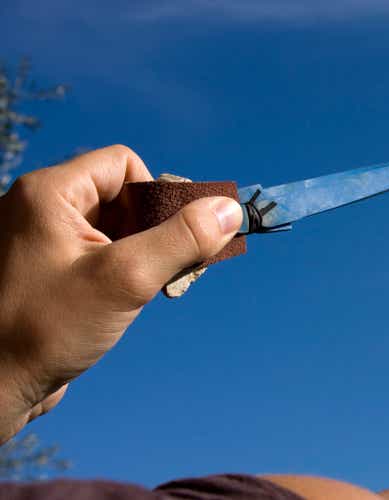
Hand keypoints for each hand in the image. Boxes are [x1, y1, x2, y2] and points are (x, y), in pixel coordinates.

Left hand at [0, 145, 242, 442]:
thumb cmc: (44, 330)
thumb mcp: (125, 279)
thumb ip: (181, 239)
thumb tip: (230, 209)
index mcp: (49, 194)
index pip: (124, 165)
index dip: (155, 196)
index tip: (167, 239)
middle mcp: (41, 209)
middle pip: (121, 196)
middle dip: (155, 230)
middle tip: (165, 269)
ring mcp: (41, 242)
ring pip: (114, 228)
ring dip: (143, 254)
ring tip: (143, 291)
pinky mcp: (47, 273)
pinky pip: (98, 255)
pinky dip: (123, 272)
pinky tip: (124, 303)